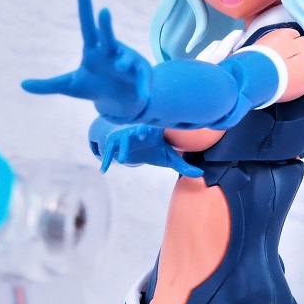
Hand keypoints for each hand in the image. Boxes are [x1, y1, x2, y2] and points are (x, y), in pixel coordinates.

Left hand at [22, 0, 151, 121]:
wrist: (120, 99)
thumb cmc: (94, 86)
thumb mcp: (70, 86)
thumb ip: (48, 85)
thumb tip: (22, 85)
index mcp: (93, 49)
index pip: (86, 23)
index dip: (84, 3)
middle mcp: (111, 51)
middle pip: (107, 35)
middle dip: (105, 25)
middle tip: (103, 11)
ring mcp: (127, 63)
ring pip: (125, 57)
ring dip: (123, 60)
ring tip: (119, 65)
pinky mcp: (141, 76)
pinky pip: (142, 81)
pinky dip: (142, 87)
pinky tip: (142, 95)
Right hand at [88, 117, 202, 176]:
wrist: (139, 146)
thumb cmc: (156, 149)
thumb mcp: (169, 158)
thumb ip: (184, 166)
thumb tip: (200, 174)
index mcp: (151, 132)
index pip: (152, 129)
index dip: (151, 129)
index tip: (151, 133)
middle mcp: (136, 132)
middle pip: (135, 131)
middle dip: (136, 133)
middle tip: (139, 137)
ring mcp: (125, 137)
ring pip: (120, 141)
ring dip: (120, 148)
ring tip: (120, 160)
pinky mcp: (115, 145)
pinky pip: (109, 151)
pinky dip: (106, 160)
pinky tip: (103, 169)